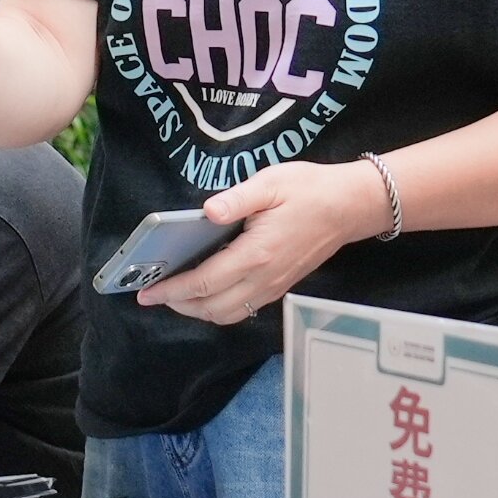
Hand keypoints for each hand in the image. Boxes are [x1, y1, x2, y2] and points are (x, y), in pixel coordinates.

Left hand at [138, 157, 392, 328]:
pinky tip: (208, 293)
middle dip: (179, 305)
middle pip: (212, 307)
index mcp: (257, 253)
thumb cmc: (310, 190)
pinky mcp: (280, 287)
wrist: (351, 207)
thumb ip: (236, 199)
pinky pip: (244, 310)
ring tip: (177, 296)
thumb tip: (206, 212)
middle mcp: (264, 277)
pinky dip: (219, 309)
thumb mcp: (271, 182)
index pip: (204, 281)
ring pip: (228, 315)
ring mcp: (273, 286)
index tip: (147, 291)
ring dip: (198, 311)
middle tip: (155, 293)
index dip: (172, 290)